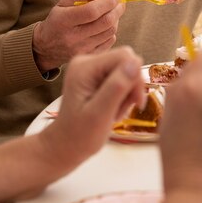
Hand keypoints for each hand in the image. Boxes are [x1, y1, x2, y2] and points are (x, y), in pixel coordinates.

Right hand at [32, 0, 125, 71]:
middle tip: (120, 1)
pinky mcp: (89, 56)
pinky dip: (112, 31)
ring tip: (113, 11)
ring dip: (116, 19)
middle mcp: (73, 37)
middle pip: (105, 22)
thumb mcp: (64, 4)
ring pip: (109, 32)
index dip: (108, 1)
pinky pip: (109, 42)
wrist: (46, 47)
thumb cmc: (58, 20)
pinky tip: (107, 25)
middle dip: (117, 9)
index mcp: (64, 21)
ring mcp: (82, 49)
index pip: (92, 11)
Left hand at [39, 46, 145, 168]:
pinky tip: (112, 109)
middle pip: (126, 62)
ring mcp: (91, 67)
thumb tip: (136, 62)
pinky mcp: (96, 75)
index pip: (124, 56)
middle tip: (121, 111)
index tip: (136, 103)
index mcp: (85, 67)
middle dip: (130, 87)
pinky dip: (122, 95)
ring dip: (126, 94)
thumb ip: (117, 87)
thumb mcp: (100, 114)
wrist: (65, 146)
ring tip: (114, 113)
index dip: (135, 77)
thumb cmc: (80, 135)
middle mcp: (87, 61)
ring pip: (126, 71)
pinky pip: (121, 78)